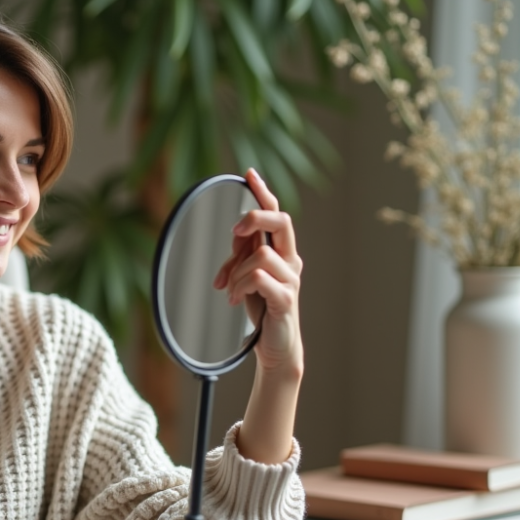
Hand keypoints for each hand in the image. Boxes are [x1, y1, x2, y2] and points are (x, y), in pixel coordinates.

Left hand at [212, 168, 303, 376]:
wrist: (276, 345)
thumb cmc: (262, 308)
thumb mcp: (247, 276)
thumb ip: (242, 256)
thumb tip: (234, 240)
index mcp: (282, 251)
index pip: (276, 213)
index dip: (263, 192)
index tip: (249, 174)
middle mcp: (291, 260)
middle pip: (281, 221)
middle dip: (255, 219)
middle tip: (234, 234)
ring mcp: (291, 279)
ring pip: (260, 255)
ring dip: (236, 271)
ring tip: (228, 289)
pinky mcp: (285, 299)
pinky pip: (259, 279)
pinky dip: (239, 286)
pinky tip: (233, 299)